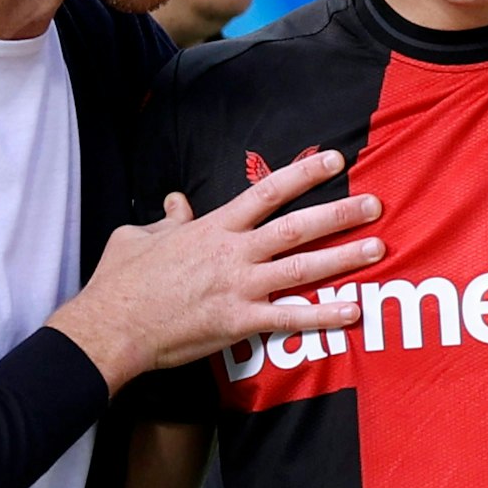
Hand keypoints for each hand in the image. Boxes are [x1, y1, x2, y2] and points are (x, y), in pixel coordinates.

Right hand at [49, 150, 383, 392]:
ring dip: (343, 258)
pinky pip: (289, 318)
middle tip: (375, 205)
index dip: (303, 174)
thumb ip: (166, 219)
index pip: (266, 192)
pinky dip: (322, 315)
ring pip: (301, 268)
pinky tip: (352, 311)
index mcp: (212, 227)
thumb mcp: (137, 236)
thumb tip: (176, 202)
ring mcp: (238, 287)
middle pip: (296, 227)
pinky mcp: (238, 322)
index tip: (334, 159)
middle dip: (339, 214)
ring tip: (377, 249)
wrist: (110, 327)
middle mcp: (233, 253)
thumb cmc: (120, 282)